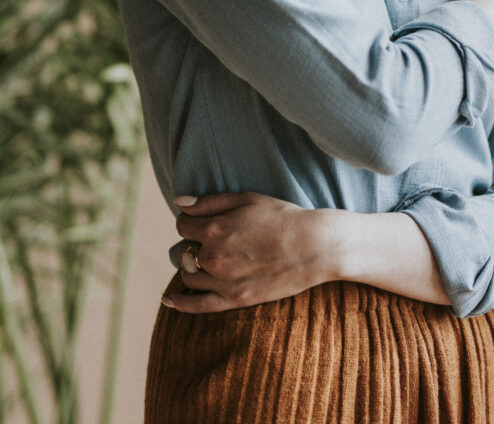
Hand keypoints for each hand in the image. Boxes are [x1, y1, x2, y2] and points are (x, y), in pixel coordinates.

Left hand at [163, 192, 334, 312]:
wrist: (314, 246)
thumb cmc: (282, 216)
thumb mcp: (246, 199)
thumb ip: (209, 201)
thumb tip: (178, 202)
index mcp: (215, 229)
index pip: (183, 225)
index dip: (190, 220)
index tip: (200, 220)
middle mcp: (213, 257)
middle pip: (184, 250)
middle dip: (193, 243)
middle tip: (213, 239)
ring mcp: (223, 281)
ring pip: (188, 275)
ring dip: (191, 266)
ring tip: (207, 259)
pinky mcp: (235, 300)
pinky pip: (197, 306)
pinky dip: (180, 303)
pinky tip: (169, 299)